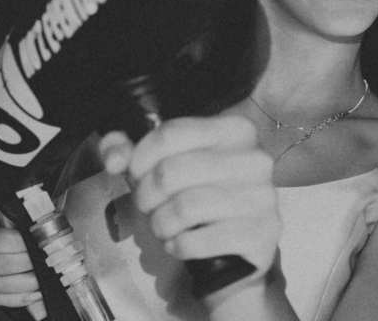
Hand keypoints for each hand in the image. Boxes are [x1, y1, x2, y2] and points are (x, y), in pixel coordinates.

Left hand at [98, 115, 280, 286]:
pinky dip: (178, 247)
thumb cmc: (201, 198)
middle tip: (150, 206)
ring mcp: (262, 196)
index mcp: (235, 130)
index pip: (170, 133)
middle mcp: (254, 159)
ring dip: (160, 224)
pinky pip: (197, 241)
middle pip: (171, 171)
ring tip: (165, 227)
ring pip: (183, 207)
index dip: (139, 158)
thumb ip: (131, 151)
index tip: (136, 174)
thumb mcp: (168, 165)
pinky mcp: (261, 233)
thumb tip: (115, 157)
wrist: (240, 245)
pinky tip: (182, 243)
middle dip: (146, 196)